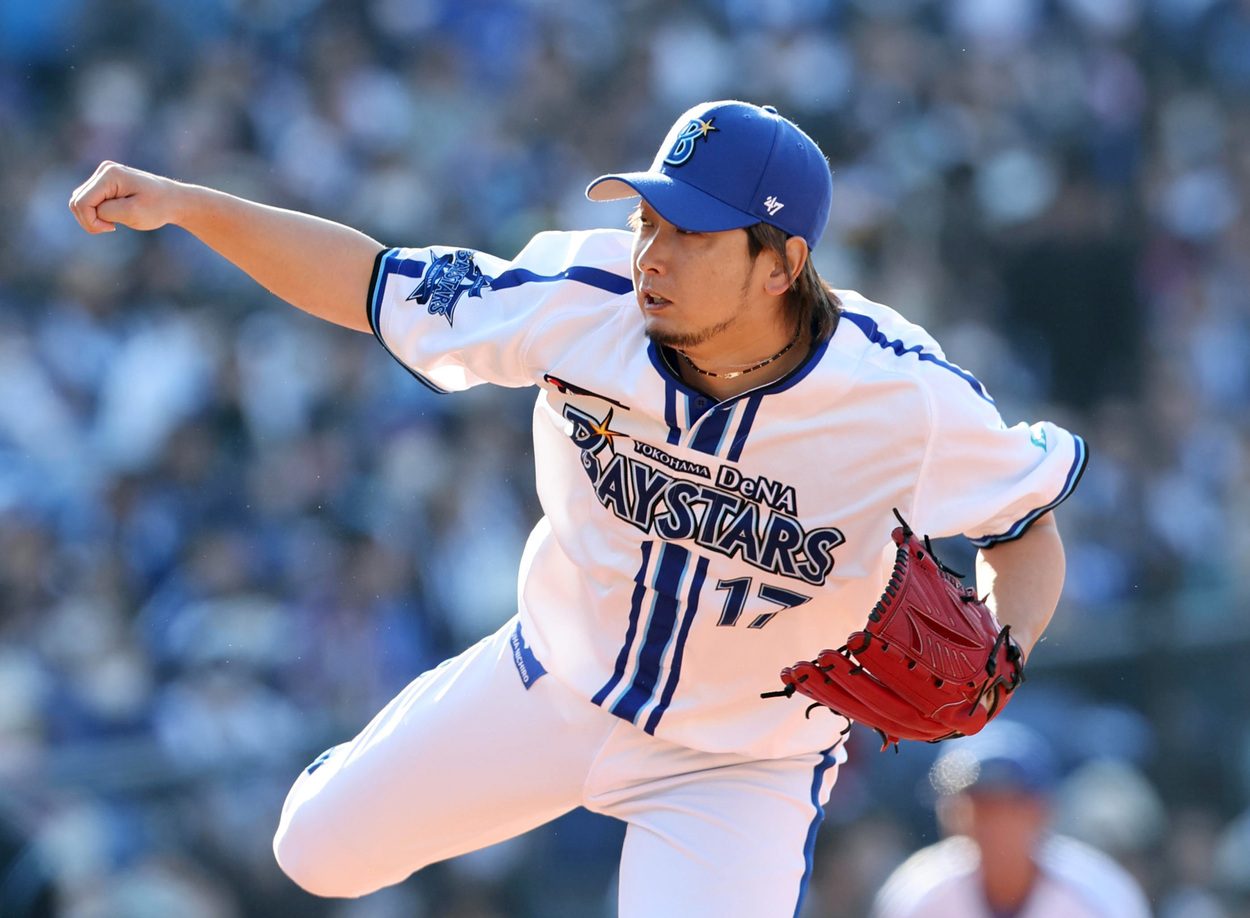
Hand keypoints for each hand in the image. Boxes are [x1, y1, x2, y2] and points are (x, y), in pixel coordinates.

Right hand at [68, 161, 184, 233]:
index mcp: (110, 175)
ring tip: (114, 223)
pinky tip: (113, 217)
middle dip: (90, 220)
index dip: (92, 221)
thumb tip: (84, 208)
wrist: (174, 200)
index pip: (82, 202)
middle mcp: (104, 170)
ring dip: (92, 217)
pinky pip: (88, 201)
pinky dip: (96, 213)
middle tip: (112, 227)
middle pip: (77, 201)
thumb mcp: (133, 214)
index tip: (112, 228)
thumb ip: (105, 211)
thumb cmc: (158, 207)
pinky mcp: (105, 182)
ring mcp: (104, 174)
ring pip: (80, 201)